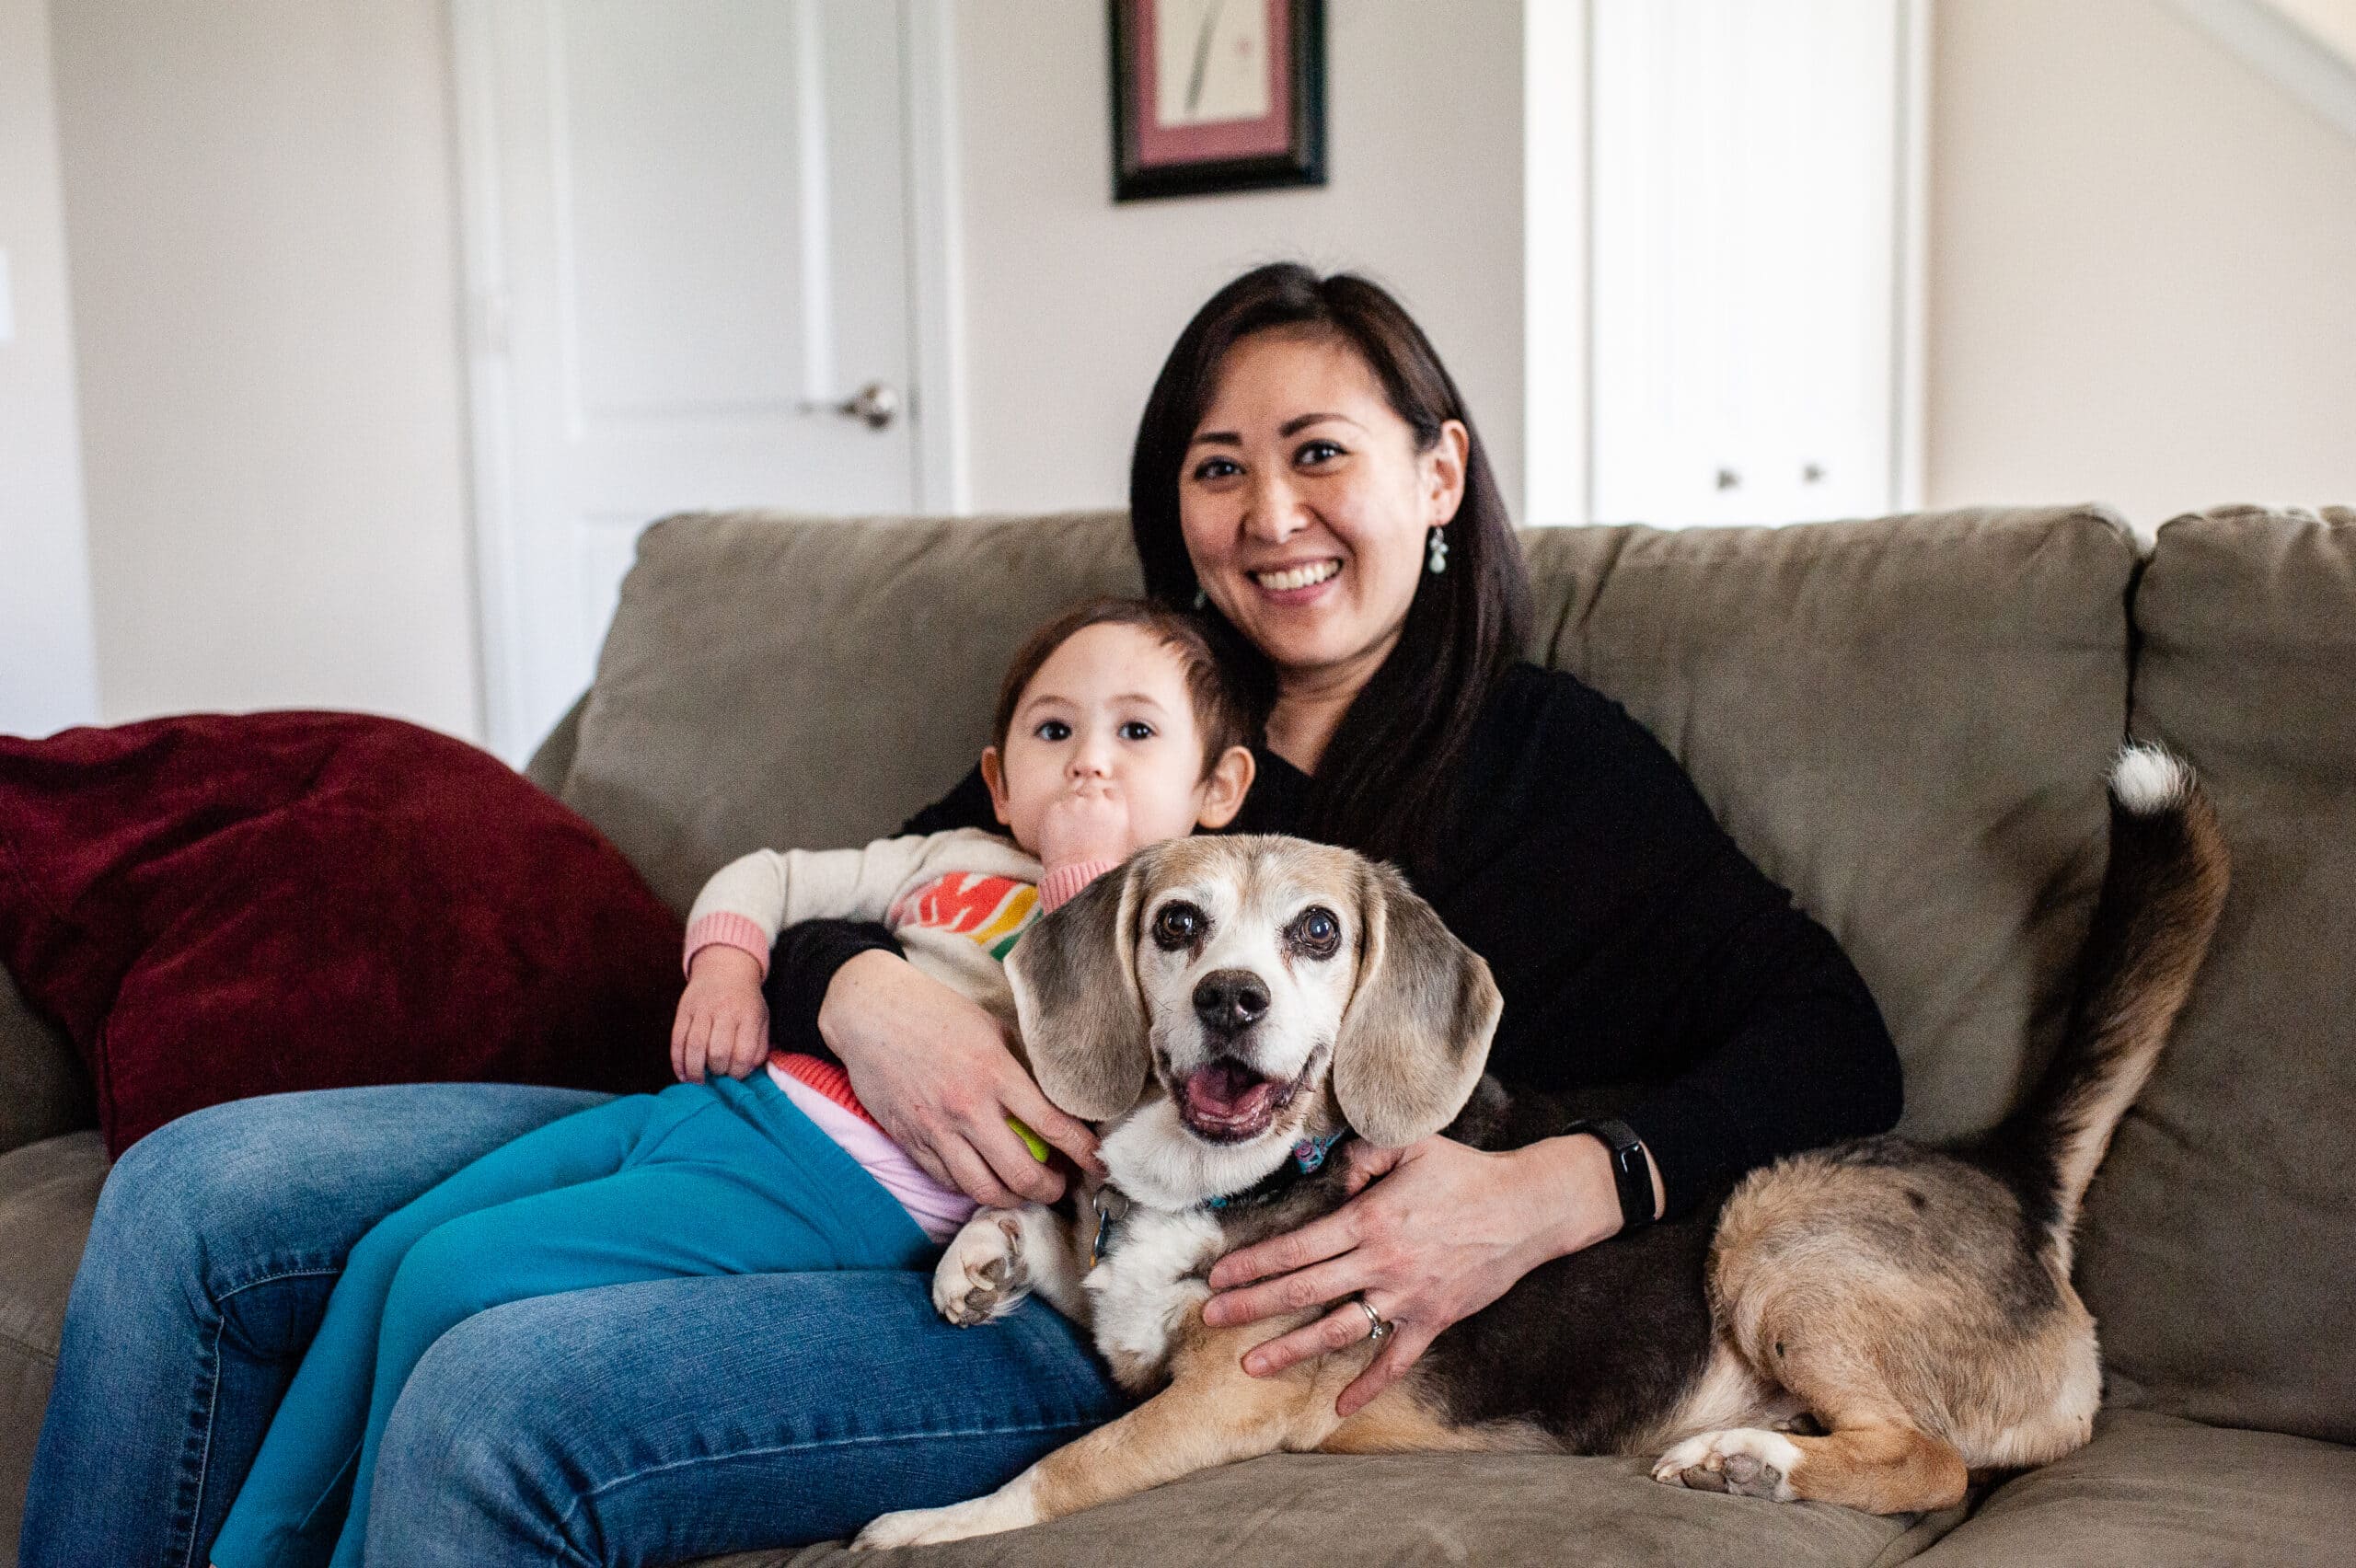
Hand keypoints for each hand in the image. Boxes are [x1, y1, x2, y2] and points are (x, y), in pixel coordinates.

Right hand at [671, 946, 769, 1082]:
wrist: (725, 968)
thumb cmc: (746, 1001)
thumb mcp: (762, 1018)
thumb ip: (759, 1046)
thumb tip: (748, 1071)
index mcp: (749, 1015)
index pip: (744, 1053)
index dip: (739, 1072)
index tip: (736, 1076)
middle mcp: (725, 1011)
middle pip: (718, 1051)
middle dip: (717, 1071)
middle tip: (718, 1075)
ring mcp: (702, 1010)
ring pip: (694, 1046)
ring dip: (695, 1070)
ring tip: (699, 1081)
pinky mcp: (683, 1010)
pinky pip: (676, 1039)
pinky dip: (677, 1061)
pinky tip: (683, 1074)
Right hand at [819, 949, 1103, 1207]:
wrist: (869, 1013)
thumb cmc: (935, 1012)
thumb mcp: (991, 1028)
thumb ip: (1022, 1066)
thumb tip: (1058, 1098)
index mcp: (995, 1073)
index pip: (1053, 1126)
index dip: (1084, 1153)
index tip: (1100, 1165)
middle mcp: (968, 1109)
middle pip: (1022, 1174)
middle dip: (1052, 1189)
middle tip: (1063, 1185)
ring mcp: (937, 1130)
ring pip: (985, 1190)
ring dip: (1014, 1198)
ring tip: (1027, 1190)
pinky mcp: (911, 1142)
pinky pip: (950, 1182)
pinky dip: (975, 1188)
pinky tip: (988, 1179)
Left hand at [1034, 788, 1134, 869]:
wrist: (1080, 879)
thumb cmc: (1102, 864)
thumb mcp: (1121, 837)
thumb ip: (1113, 814)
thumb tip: (1104, 802)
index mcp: (1117, 808)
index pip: (1109, 790)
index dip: (1103, 799)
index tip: (1098, 811)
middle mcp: (1097, 801)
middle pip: (1090, 787)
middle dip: (1087, 798)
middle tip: (1081, 820)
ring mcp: (1074, 804)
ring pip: (1072, 793)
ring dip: (1071, 805)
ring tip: (1072, 829)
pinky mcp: (1054, 809)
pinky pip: (1056, 805)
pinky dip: (1056, 815)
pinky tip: (1061, 833)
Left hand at [1200, 1133, 1625, 1415]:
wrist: (1525, 1208)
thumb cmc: (1465, 1173)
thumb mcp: (1411, 1144)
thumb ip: (1363, 1152)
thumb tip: (1335, 1172)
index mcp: (1370, 1220)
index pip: (1297, 1247)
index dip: (1254, 1262)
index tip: (1220, 1275)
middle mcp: (1381, 1263)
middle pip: (1303, 1291)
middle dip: (1252, 1306)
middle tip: (1210, 1318)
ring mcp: (1407, 1298)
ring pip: (1337, 1331)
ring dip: (1291, 1350)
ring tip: (1250, 1365)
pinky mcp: (1432, 1321)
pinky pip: (1395, 1361)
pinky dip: (1367, 1386)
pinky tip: (1339, 1408)